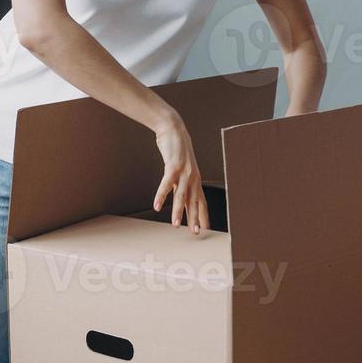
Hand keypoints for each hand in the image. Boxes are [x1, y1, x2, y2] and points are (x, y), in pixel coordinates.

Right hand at [151, 112, 207, 235]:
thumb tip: (180, 195)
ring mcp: (183, 172)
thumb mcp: (181, 168)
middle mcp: (192, 177)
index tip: (205, 229)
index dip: (203, 215)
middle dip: (194, 218)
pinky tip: (156, 206)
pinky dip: (161, 195)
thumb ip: (181, 182)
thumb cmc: (177, 149)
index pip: (201, 201)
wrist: (174, 129)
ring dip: (178, 211)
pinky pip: (166, 184)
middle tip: (195, 233)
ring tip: (175, 225)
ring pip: (181, 195)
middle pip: (194, 201)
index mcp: (195, 179)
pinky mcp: (172, 166)